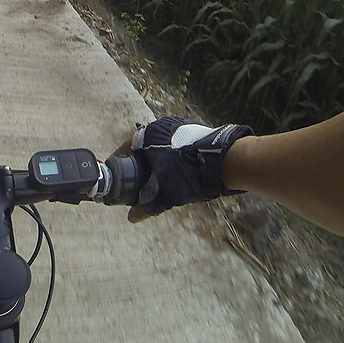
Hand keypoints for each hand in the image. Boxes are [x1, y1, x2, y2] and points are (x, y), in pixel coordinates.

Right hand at [110, 117, 252, 222]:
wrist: (224, 162)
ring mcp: (179, 125)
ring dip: (158, 160)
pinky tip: (179, 172)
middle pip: (144, 146)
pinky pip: (176, 145)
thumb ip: (146, 206)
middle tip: (139, 180)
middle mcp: (160, 125)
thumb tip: (132, 217)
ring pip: (161, 146)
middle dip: (140, 163)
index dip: (121, 163)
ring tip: (160, 178)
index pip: (125, 148)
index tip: (119, 175)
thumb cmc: (188, 174)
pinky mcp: (194, 130)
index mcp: (147, 135)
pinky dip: (173, 157)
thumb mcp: (164, 194)